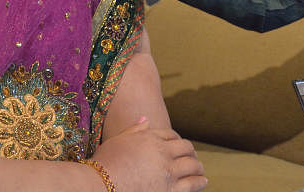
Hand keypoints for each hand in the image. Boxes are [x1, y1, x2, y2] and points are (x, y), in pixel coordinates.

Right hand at [93, 119, 207, 191]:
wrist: (100, 184)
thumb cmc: (104, 163)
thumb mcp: (118, 140)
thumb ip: (135, 130)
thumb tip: (146, 118)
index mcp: (151, 139)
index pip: (171, 135)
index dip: (177, 140)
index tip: (179, 146)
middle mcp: (163, 153)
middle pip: (186, 148)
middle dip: (191, 152)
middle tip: (193, 157)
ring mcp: (168, 172)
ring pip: (192, 165)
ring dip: (198, 167)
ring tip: (200, 170)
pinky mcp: (170, 191)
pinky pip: (192, 184)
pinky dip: (199, 182)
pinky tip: (203, 182)